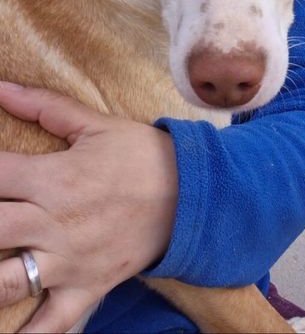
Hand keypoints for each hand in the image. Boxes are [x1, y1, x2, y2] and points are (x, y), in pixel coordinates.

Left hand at [0, 82, 177, 332]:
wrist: (191, 193)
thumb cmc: (140, 155)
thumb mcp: (95, 124)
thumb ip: (45, 106)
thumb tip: (0, 87)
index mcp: (55, 178)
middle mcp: (54, 222)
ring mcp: (69, 261)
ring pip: (6, 282)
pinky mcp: (87, 288)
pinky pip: (53, 325)